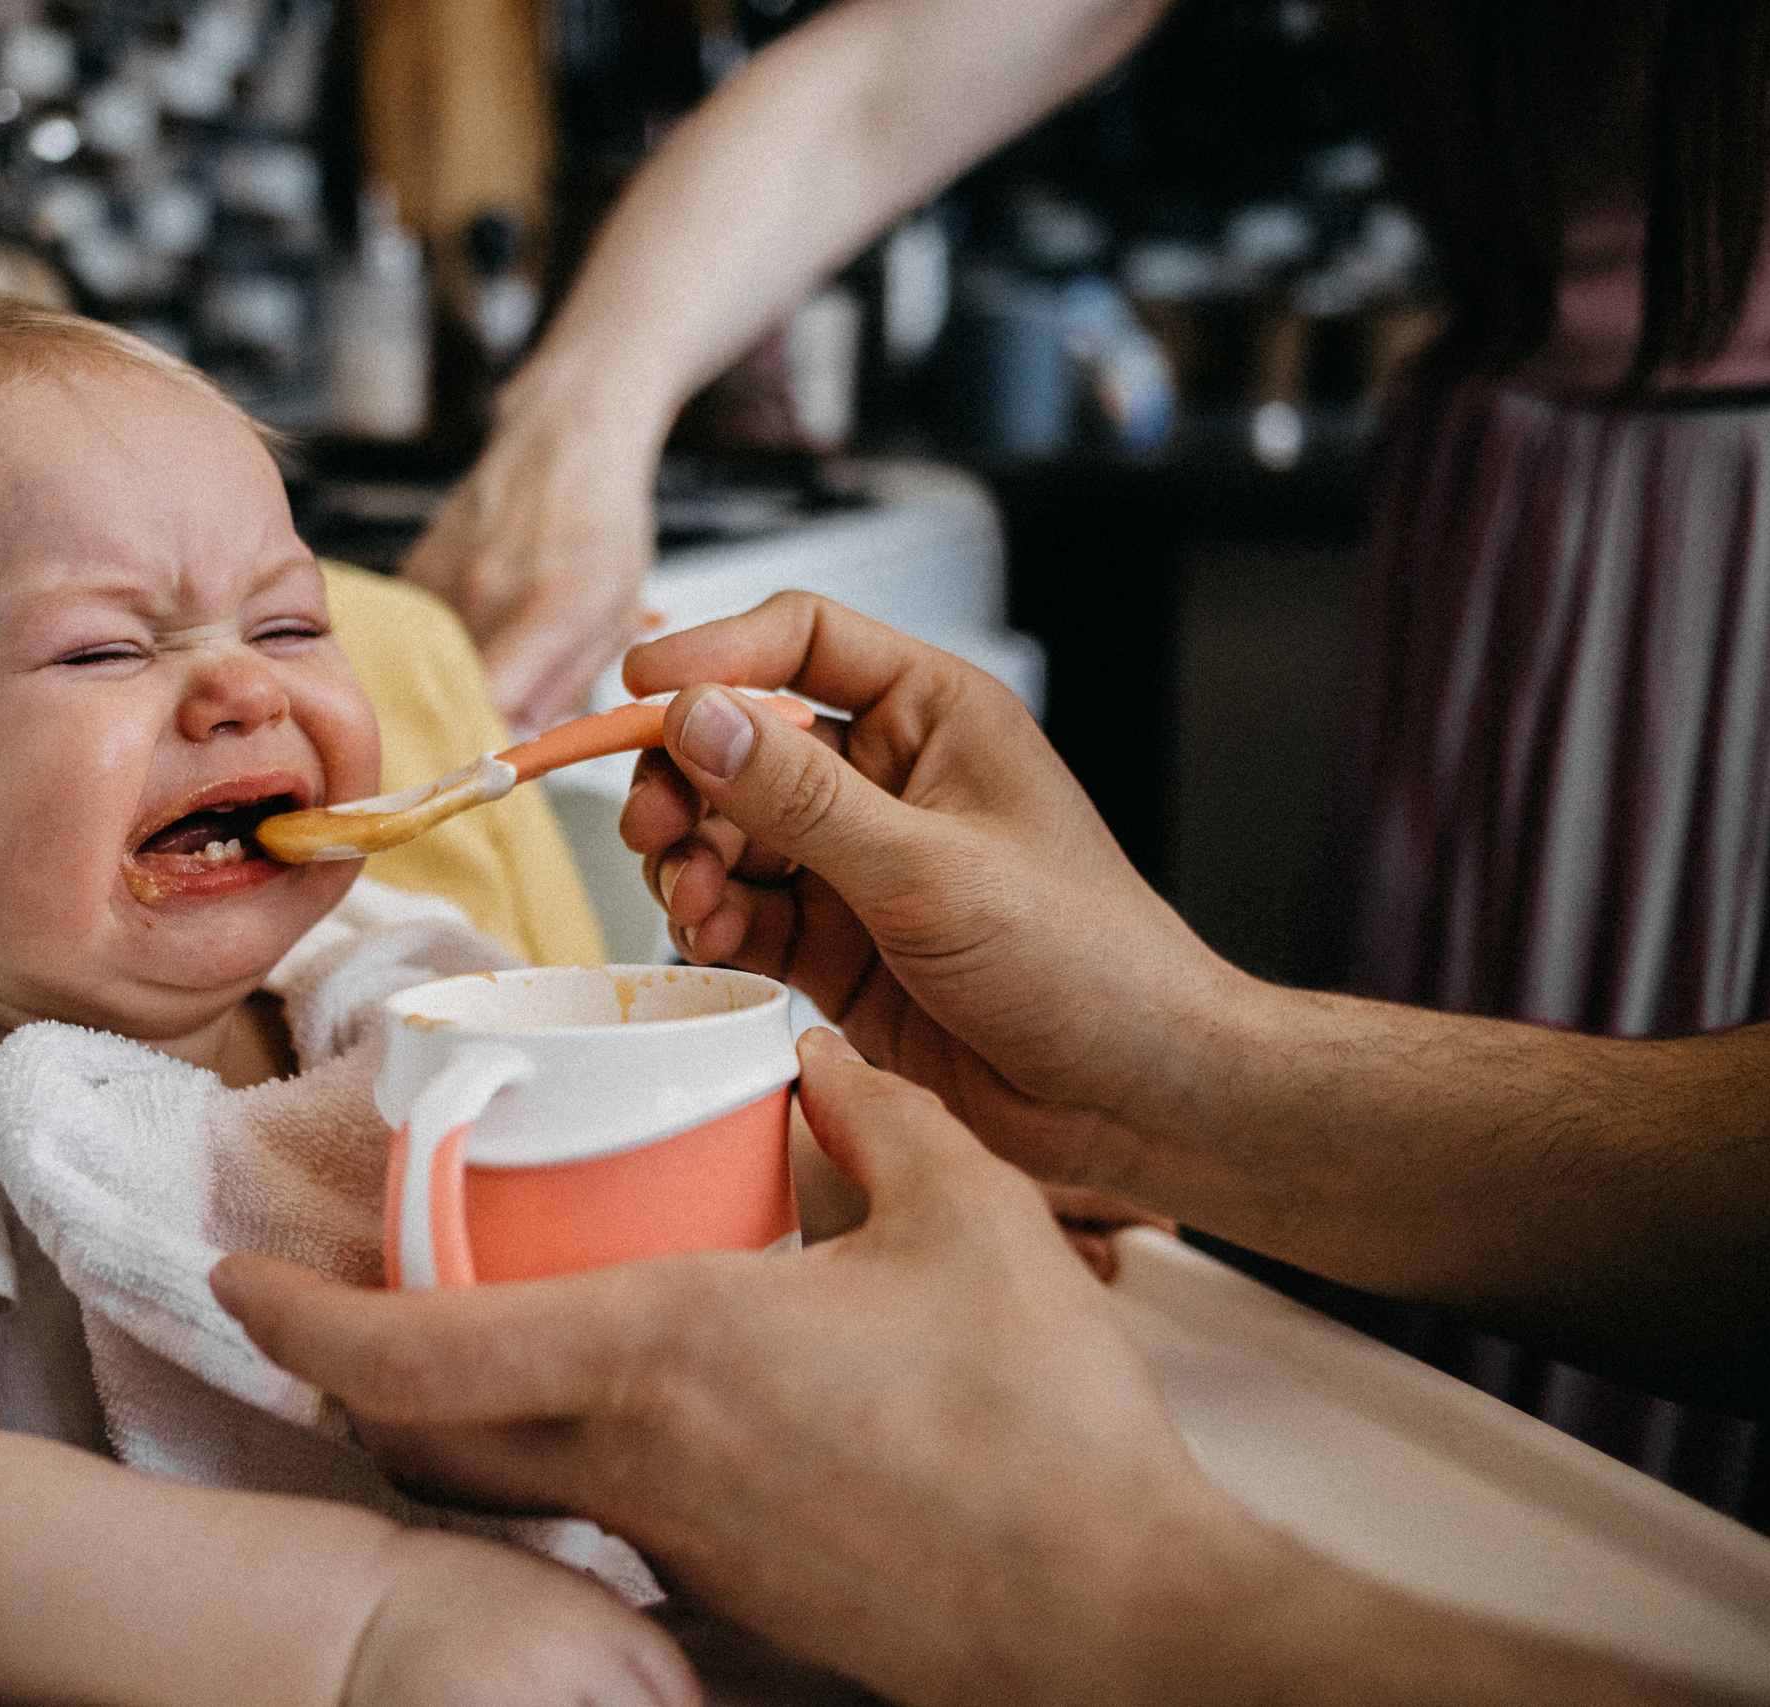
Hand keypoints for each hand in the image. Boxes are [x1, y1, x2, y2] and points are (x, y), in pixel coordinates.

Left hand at [222, 1032, 1270, 1706]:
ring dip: (460, 1417)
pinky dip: (567, 1452)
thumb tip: (821, 1065)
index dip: (297, 1317)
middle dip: (356, 1376)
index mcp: (657, 1348)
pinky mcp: (728, 1589)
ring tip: (490, 1331)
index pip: (407, 1353)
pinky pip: (599, 1511)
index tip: (240, 1276)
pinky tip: (650, 1401)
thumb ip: (879, 1116)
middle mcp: (632, 1457)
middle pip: (419, 1438)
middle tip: (352, 1299)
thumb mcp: (970, 1212)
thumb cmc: (1042, 1423)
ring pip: (502, 1483)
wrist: (1115, 1616)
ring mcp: (674, 1540)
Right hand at [400, 409, 657, 733]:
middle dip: (454, 736)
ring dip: (437, 697)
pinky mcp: (412, 569)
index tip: (479, 784)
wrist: (565, 435)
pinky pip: (406, 637)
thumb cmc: (602, 521)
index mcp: (549, 605)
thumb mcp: (615, 609)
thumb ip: (568, 682)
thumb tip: (519, 742)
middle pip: (447, 697)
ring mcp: (441, 576)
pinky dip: (422, 658)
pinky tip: (450, 656)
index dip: (482, 754)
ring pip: (421, 669)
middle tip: (464, 759)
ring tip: (462, 704)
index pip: (492, 707)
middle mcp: (485, 591)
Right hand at [618, 592, 1246, 1190]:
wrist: (1132, 1096)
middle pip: (743, 741)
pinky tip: (713, 940)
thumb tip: (697, 717)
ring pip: (731, 832)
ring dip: (692, 859)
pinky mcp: (837, 946)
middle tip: (654, 824)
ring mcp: (859, 864)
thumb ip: (802, 798)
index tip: (638, 685)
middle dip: (684, 778)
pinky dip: (714, 921)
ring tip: (693, 899)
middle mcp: (890, 779)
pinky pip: (746, 911)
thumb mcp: (930, 869)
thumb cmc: (1088, 962)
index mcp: (936, 716)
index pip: (804, 642)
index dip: (714, 652)